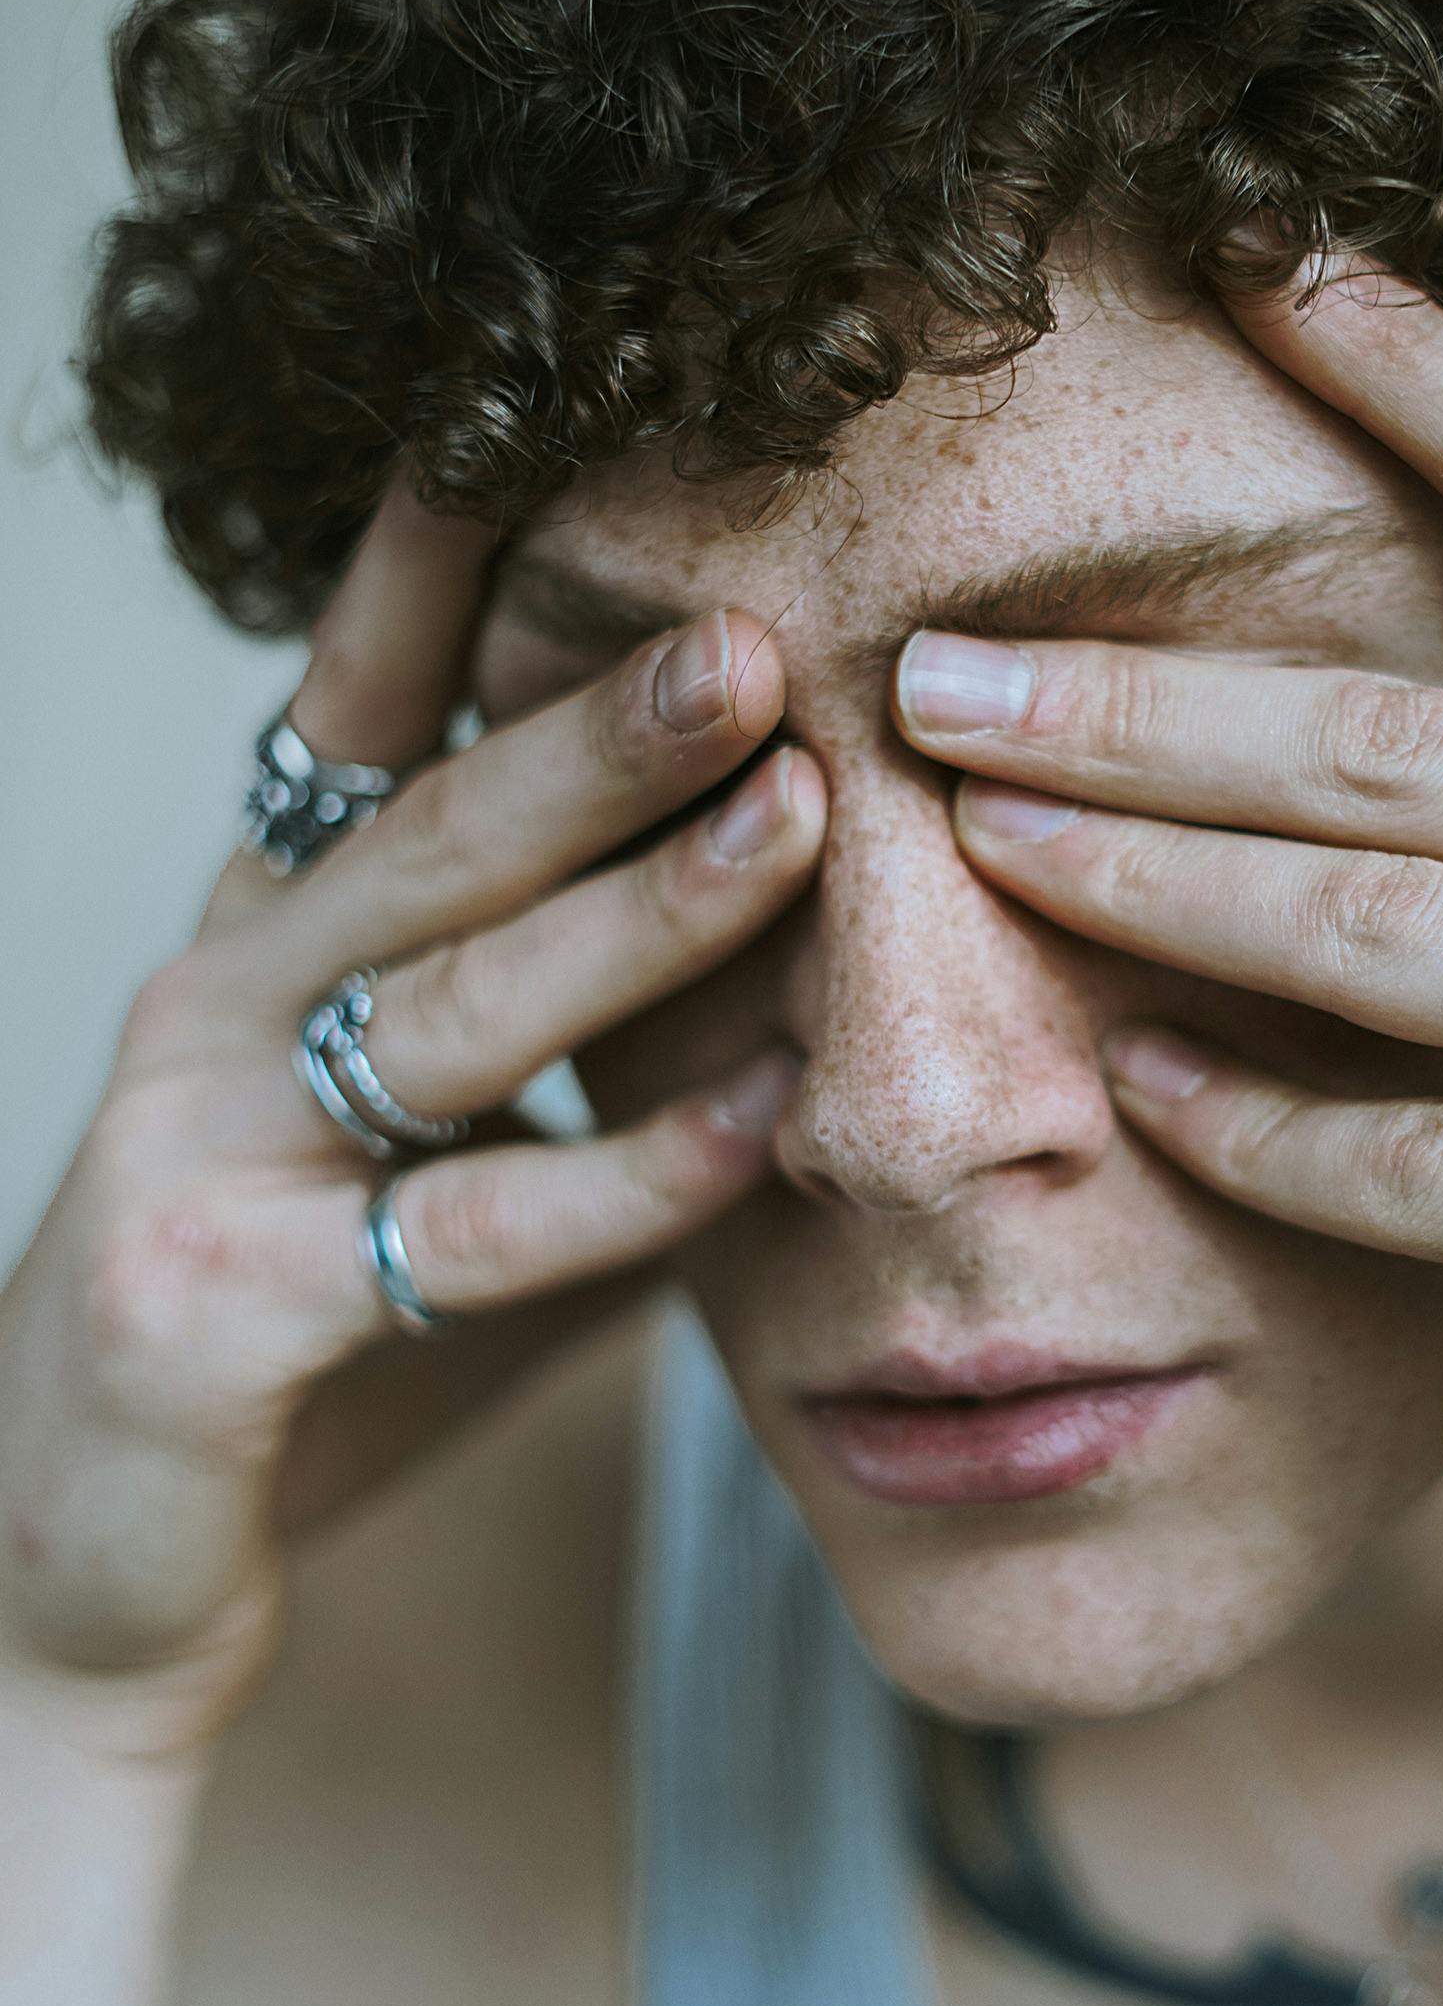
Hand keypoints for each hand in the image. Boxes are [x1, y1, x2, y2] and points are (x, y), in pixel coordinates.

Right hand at [0, 486, 821, 1753]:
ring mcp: (199, 1152)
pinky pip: (464, 1229)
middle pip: (431, 838)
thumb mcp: (432, 1162)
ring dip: (638, 908)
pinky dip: (629, 1175)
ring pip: (451, 1003)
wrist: (74, 1580)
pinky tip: (764, 1118)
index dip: (428, 577)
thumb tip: (805, 969)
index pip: (352, 726)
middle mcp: (215, 1012)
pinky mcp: (213, 1310)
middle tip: (755, 629)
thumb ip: (583, 1067)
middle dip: (598, 725)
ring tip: (796, 815)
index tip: (527, 424)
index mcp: (264, 945)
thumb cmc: (290, 1338)